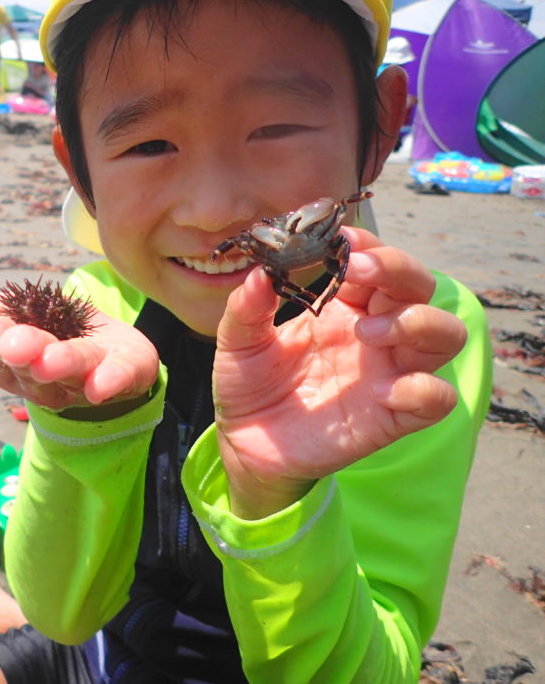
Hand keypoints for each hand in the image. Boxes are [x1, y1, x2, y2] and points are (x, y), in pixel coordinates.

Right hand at [0, 288, 158, 410]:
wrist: (115, 356)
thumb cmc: (54, 334)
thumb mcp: (12, 315)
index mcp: (13, 361)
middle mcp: (46, 377)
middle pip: (29, 367)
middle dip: (20, 352)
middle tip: (9, 342)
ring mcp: (85, 378)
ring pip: (70, 373)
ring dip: (59, 366)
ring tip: (48, 358)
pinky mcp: (124, 374)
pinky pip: (117, 378)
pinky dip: (109, 382)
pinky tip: (100, 385)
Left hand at [213, 227, 466, 517]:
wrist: (244, 443)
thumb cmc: (248, 385)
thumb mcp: (238, 342)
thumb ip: (246, 307)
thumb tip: (260, 272)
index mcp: (343, 307)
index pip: (377, 263)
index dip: (369, 245)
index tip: (342, 240)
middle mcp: (374, 335)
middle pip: (420, 288)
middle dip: (398, 269)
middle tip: (357, 270)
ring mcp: (387, 374)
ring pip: (444, 335)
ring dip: (417, 322)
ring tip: (366, 331)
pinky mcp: (392, 417)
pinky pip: (437, 397)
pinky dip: (424, 388)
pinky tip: (385, 390)